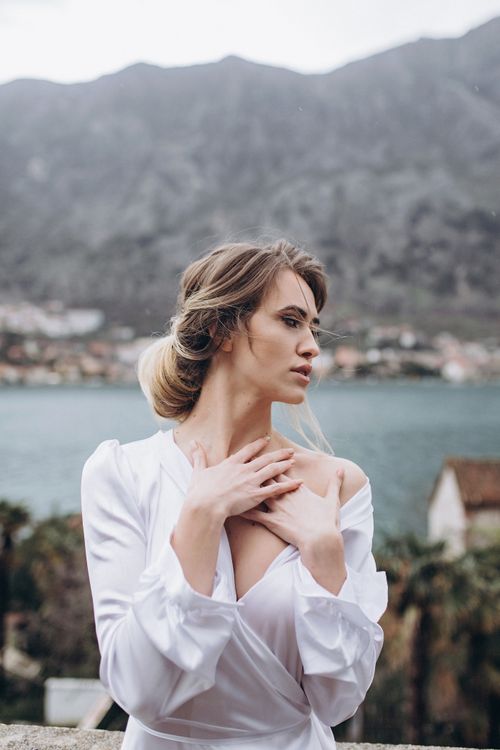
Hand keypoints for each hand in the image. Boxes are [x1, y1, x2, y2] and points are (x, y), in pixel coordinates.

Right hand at [185, 436, 303, 519]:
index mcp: (231, 464)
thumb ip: (199, 456)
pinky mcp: (256, 494)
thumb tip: (193, 442)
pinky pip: (276, 488)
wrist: (206, 504)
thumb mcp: (198, 471)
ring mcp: (251, 481)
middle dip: (278, 454)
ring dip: (284, 464)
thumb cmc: (200, 491)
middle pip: (265, 458)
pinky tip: (298, 482)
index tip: (266, 440)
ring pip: (272, 470)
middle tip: (289, 451)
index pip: (248, 451)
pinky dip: (288, 485)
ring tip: (294, 460)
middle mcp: (244, 470)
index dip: (258, 445)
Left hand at [239, 467, 344, 548]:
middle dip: (256, 469)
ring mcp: (277, 507)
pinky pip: (254, 515)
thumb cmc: (327, 521)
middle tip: (245, 461)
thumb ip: (335, 483)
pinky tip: (233, 507)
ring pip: (258, 492)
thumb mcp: (332, 500)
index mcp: (298, 489)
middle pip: (268, 478)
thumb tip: (341, 469)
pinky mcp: (272, 521)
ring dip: (247, 486)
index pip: (283, 472)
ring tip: (235, 479)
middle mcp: (285, 495)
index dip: (274, 462)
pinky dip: (243, 510)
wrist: (320, 539)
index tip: (265, 454)